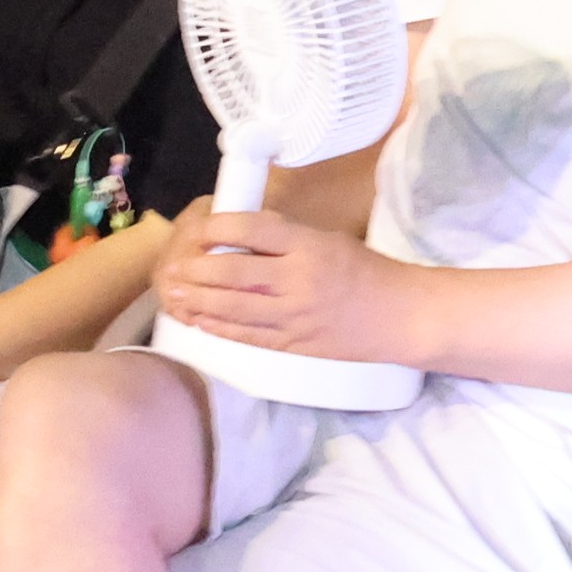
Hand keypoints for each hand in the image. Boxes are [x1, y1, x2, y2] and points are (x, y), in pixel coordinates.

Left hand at [154, 201, 400, 362]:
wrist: (398, 315)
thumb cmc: (364, 270)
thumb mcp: (326, 239)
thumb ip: (284, 239)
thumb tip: (236, 236)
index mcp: (308, 246)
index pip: (253, 229)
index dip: (219, 228)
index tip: (198, 230)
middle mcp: (298, 280)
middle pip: (235, 274)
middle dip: (197, 272)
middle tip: (172, 270)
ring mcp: (295, 316)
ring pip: (235, 309)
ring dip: (199, 301)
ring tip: (175, 295)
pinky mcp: (294, 344)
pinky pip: (248, 337)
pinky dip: (220, 329)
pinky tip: (200, 322)